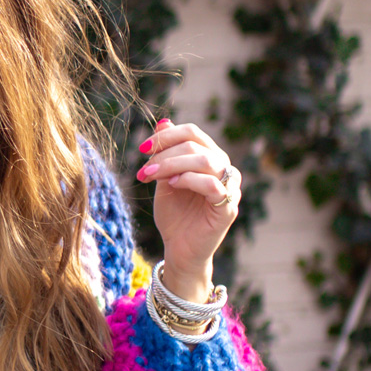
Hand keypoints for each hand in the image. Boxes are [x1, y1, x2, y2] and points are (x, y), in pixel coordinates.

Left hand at [136, 118, 241, 299]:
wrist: (179, 249)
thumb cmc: (174, 214)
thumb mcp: (165, 178)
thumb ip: (166, 153)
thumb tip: (163, 122)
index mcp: (210, 157)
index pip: (192, 133)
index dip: (165, 136)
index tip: (141, 149)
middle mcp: (224, 169)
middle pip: (197, 144)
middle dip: (165, 153)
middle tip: (144, 169)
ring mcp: (230, 188)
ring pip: (206, 160)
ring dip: (173, 164)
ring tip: (152, 176)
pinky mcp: (228, 208)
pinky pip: (213, 185)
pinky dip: (190, 180)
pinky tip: (173, 186)